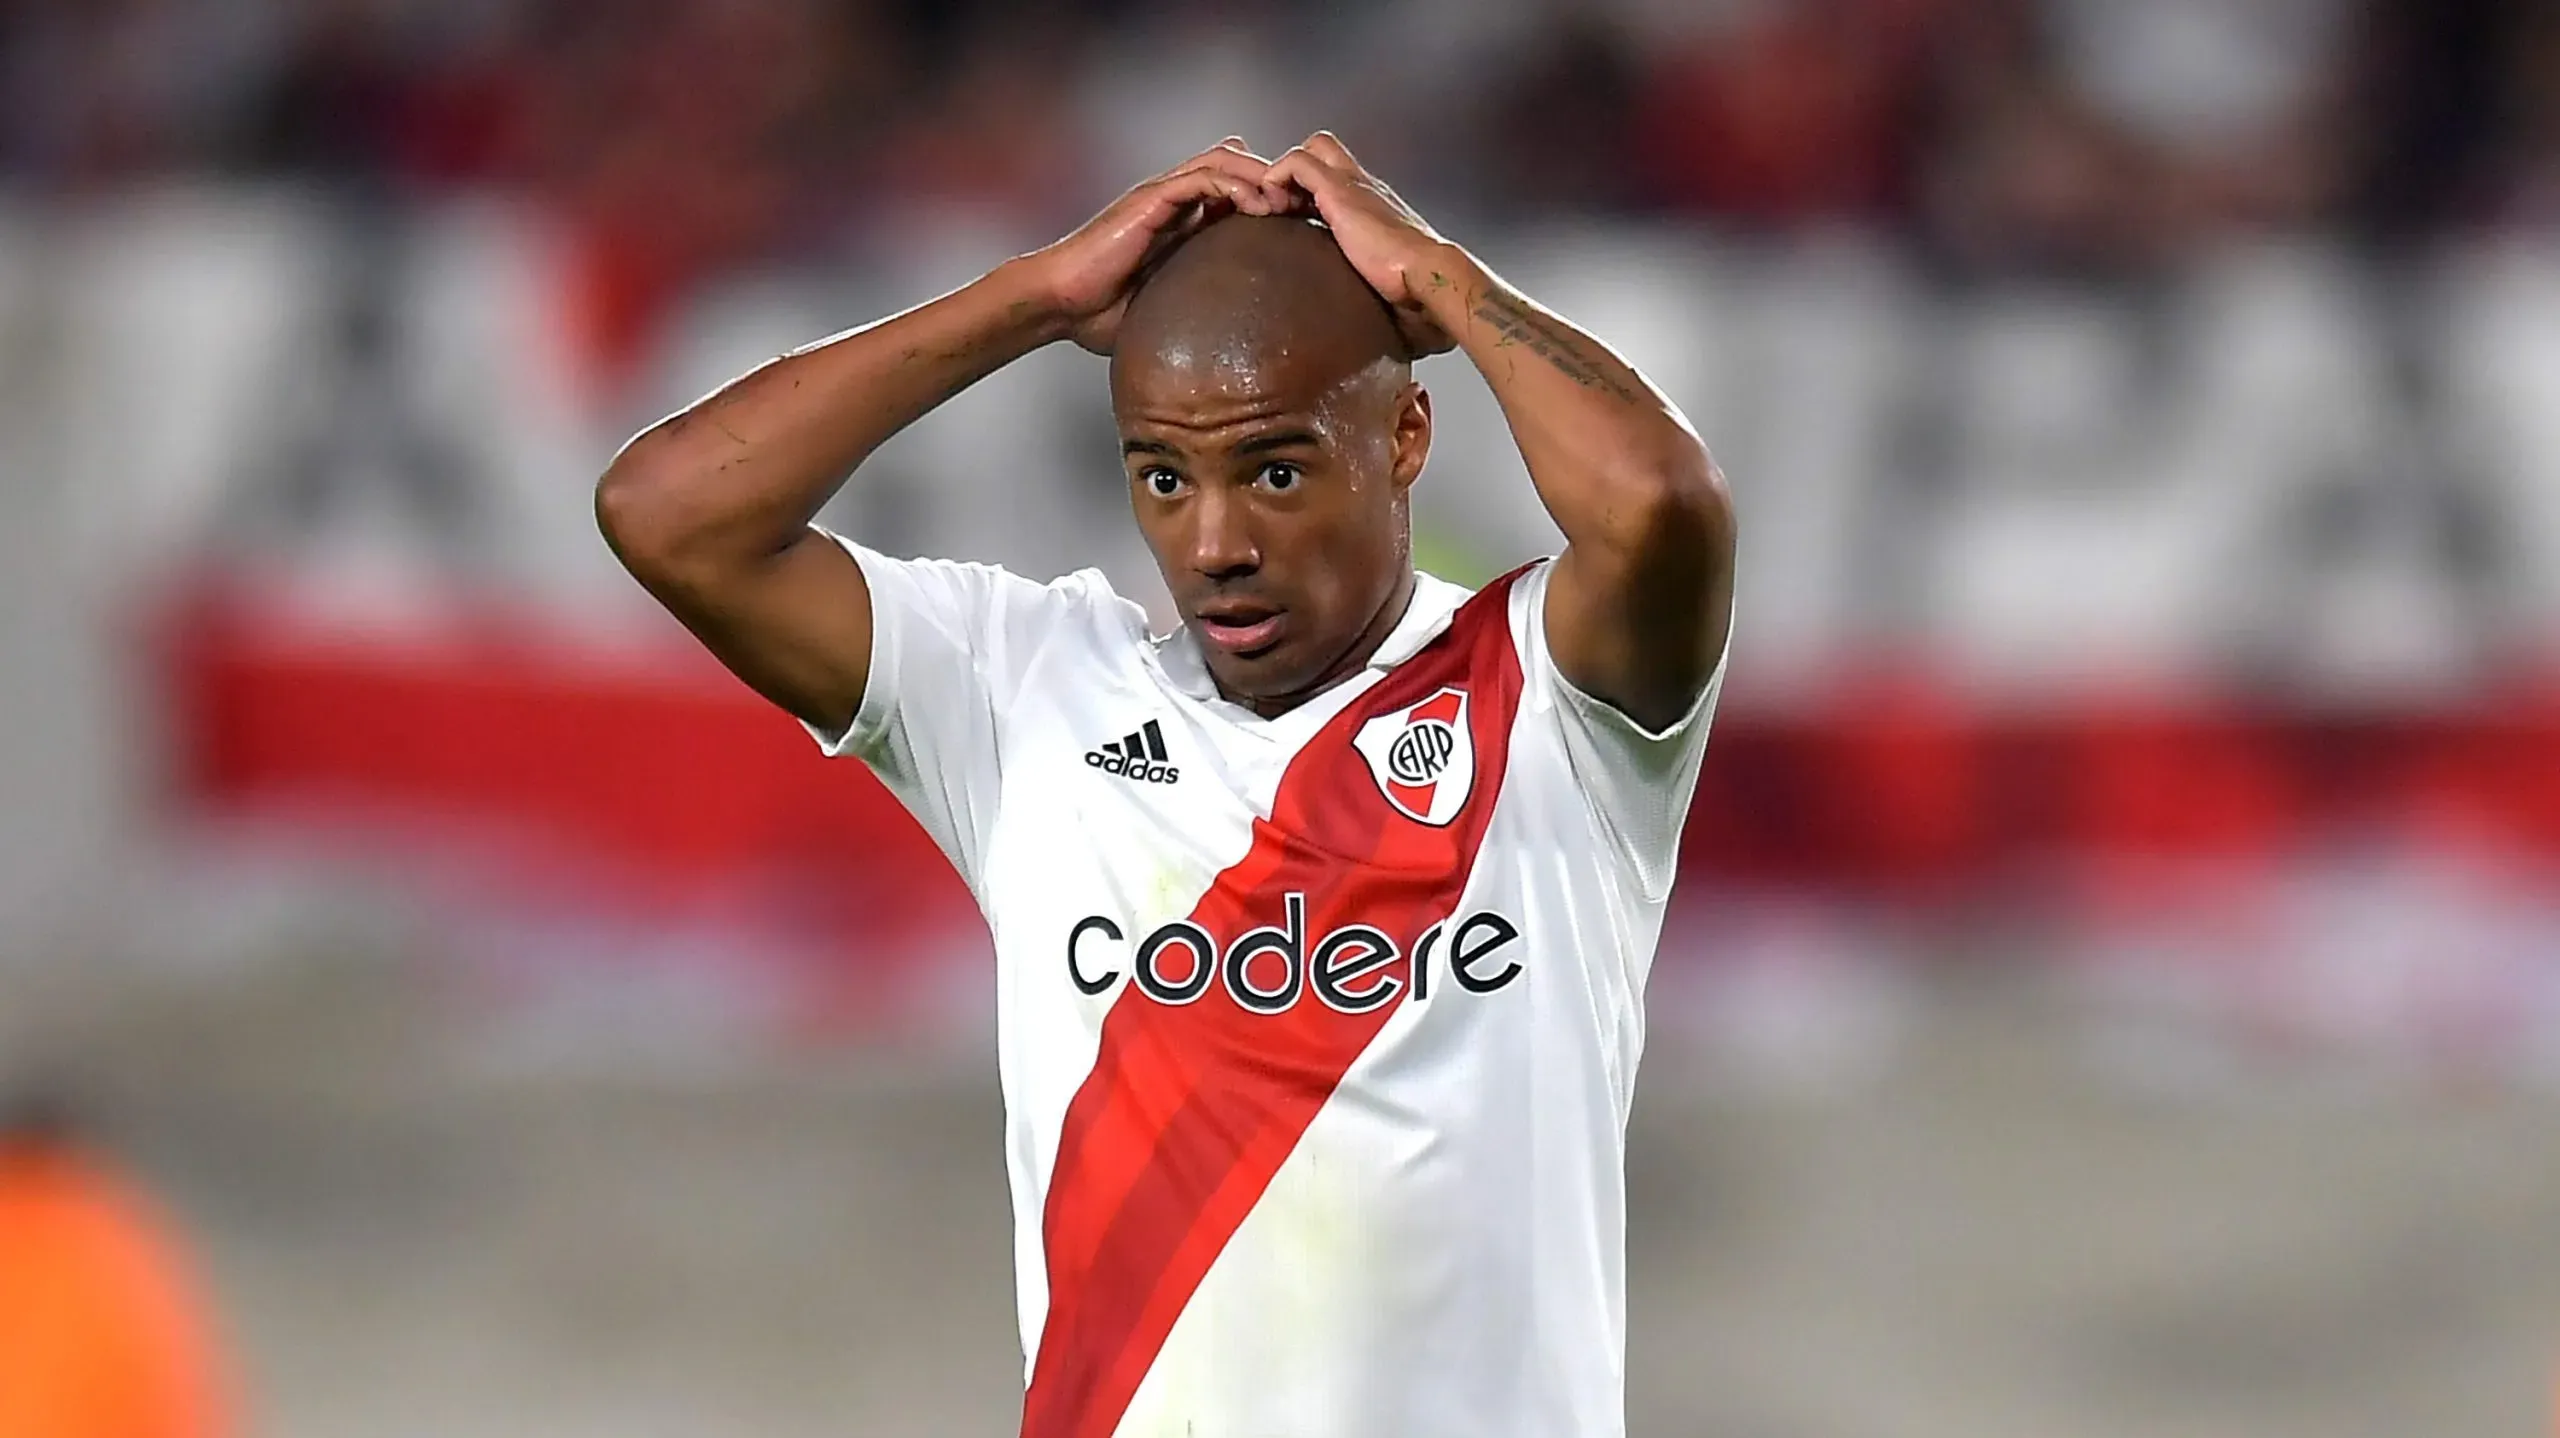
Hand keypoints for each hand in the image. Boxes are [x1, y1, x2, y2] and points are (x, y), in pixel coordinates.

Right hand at [1030, 139, 1290, 355]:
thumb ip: (1200, 311)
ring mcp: (1163, 195)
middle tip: (1305, 209)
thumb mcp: (1169, 310)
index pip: (1237, 194)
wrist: (1063, 304)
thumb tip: (1237, 353)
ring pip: (1225, 162)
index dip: (1271, 202)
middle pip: (1238, 169)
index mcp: (1183, 223)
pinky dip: (1234, 183)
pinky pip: (1202, 176)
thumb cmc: (1106, 315)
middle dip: (1275, 183)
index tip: (1303, 226)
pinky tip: (1258, 204)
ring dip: (1261, 177)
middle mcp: (1175, 201)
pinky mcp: (1152, 198)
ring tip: (1288, 202)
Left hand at [1261, 132, 1460, 357]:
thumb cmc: (1416, 286)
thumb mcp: (1388, 281)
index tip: (1294, 219)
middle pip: (1324, 151)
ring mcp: (1352, 184)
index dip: (1311, 191)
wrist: (1427, 273)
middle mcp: (1364, 187)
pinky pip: (1296, 163)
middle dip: (1296, 173)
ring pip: (1308, 150)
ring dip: (1283, 174)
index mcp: (1374, 206)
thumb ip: (1378, 288)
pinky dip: (1277, 178)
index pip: (1338, 178)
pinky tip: (1271, 207)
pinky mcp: (1339, 189)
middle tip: (1281, 207)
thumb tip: (1381, 331)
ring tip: (1272, 208)